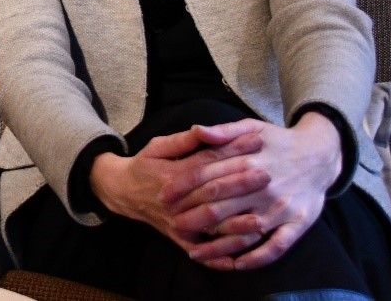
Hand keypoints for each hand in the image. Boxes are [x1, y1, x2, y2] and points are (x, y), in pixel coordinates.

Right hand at [90, 126, 270, 262]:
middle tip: (268, 176)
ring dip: (236, 225)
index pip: (207, 162)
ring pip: (210, 225)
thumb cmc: (145, 165)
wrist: (122, 192)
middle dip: (241, 184)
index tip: (257, 142)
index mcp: (173, 174)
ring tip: (263, 221)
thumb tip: (203, 129)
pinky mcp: (178, 239)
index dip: (232, 151)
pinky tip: (239, 260)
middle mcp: (176, 200)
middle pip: (213, 193)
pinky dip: (218, 259)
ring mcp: (177, 222)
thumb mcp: (158, 146)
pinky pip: (200, 253)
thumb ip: (183, 141)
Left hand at [173, 113, 340, 270]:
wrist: (321, 154)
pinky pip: (276, 246)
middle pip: (221, 204)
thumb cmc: (279, 141)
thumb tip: (196, 130)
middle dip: (192, 216)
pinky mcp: (298, 223)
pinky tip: (236, 264)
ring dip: (218, 243)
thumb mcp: (251, 126)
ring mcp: (281, 207)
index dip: (182, 186)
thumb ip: (223, 131)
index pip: (207, 176)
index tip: (163, 195)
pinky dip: (256, 257)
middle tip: (171, 224)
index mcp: (248, 161)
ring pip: (244, 230)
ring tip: (194, 251)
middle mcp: (263, 186)